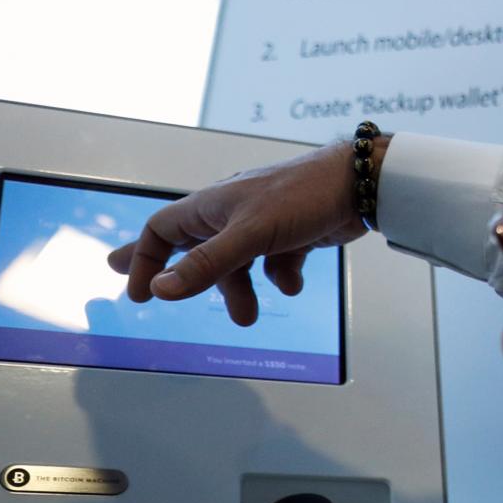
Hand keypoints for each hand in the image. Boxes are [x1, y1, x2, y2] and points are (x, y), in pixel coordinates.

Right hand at [106, 142, 367, 323]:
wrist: (362, 184)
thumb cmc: (302, 197)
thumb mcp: (250, 234)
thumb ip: (207, 264)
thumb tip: (160, 289)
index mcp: (213, 206)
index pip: (162, 229)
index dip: (145, 259)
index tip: (139, 292)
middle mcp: (233, 213)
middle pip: (194, 247)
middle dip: (177, 272)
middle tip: (149, 295)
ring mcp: (264, 223)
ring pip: (237, 263)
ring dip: (239, 290)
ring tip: (248, 318)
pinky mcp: (293, 234)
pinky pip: (275, 262)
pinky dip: (281, 276)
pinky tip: (291, 284)